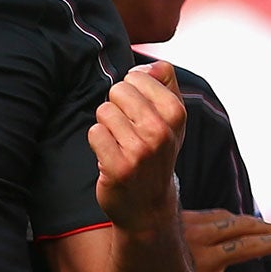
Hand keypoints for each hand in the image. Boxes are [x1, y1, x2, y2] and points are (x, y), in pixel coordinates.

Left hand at [90, 61, 185, 230]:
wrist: (148, 205)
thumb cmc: (156, 153)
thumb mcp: (171, 118)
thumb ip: (164, 83)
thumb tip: (149, 66)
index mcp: (176, 113)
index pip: (136, 76)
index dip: (131, 94)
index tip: (140, 116)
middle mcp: (161, 131)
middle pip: (117, 90)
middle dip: (117, 108)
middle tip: (127, 132)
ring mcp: (140, 151)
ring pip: (103, 111)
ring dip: (107, 127)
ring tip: (120, 145)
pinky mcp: (118, 167)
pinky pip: (94, 132)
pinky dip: (97, 143)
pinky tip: (110, 157)